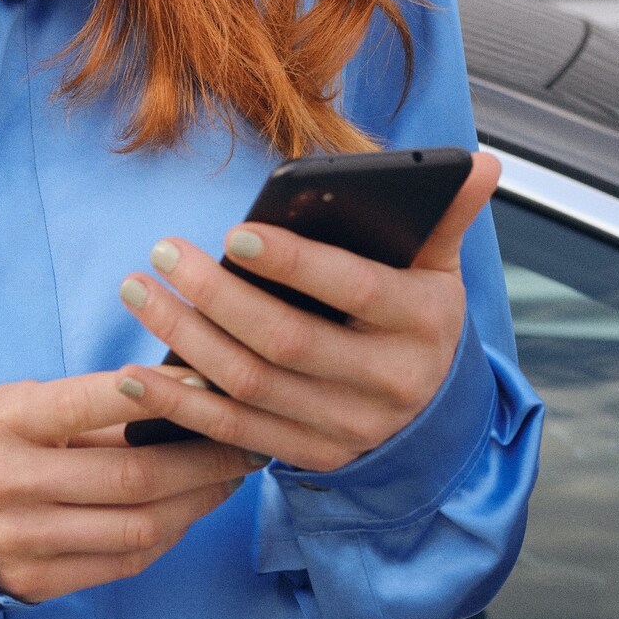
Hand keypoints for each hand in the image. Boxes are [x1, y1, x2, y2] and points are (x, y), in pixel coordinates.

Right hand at [0, 370, 265, 603]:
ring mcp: (23, 540)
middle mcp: (9, 483)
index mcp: (3, 422)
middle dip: (204, 458)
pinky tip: (190, 510)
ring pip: (138, 525)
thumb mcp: (17, 404)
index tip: (208, 379)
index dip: (157, 391)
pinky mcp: (37, 581)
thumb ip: (87, 408)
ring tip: (229, 475)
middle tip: (245, 438)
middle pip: (132, 475)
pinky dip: (169, 534)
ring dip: (199, 501)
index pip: (88, 401)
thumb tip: (180, 395)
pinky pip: (124, 561)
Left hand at [112, 150, 499, 473]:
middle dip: (216, 295)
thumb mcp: (440, 271)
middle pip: (286, 341)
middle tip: (163, 251)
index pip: (352, 289)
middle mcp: (385, 382)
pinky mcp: (309, 456)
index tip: (233, 232)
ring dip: (184, 340)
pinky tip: (136, 373)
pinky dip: (181, 407)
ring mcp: (344, 427)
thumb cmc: (420, 321)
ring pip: (251, 386)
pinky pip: (234, 434)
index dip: (294, 263)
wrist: (433, 425)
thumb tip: (482, 162)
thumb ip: (448, 216)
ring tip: (139, 290)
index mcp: (421, 322)